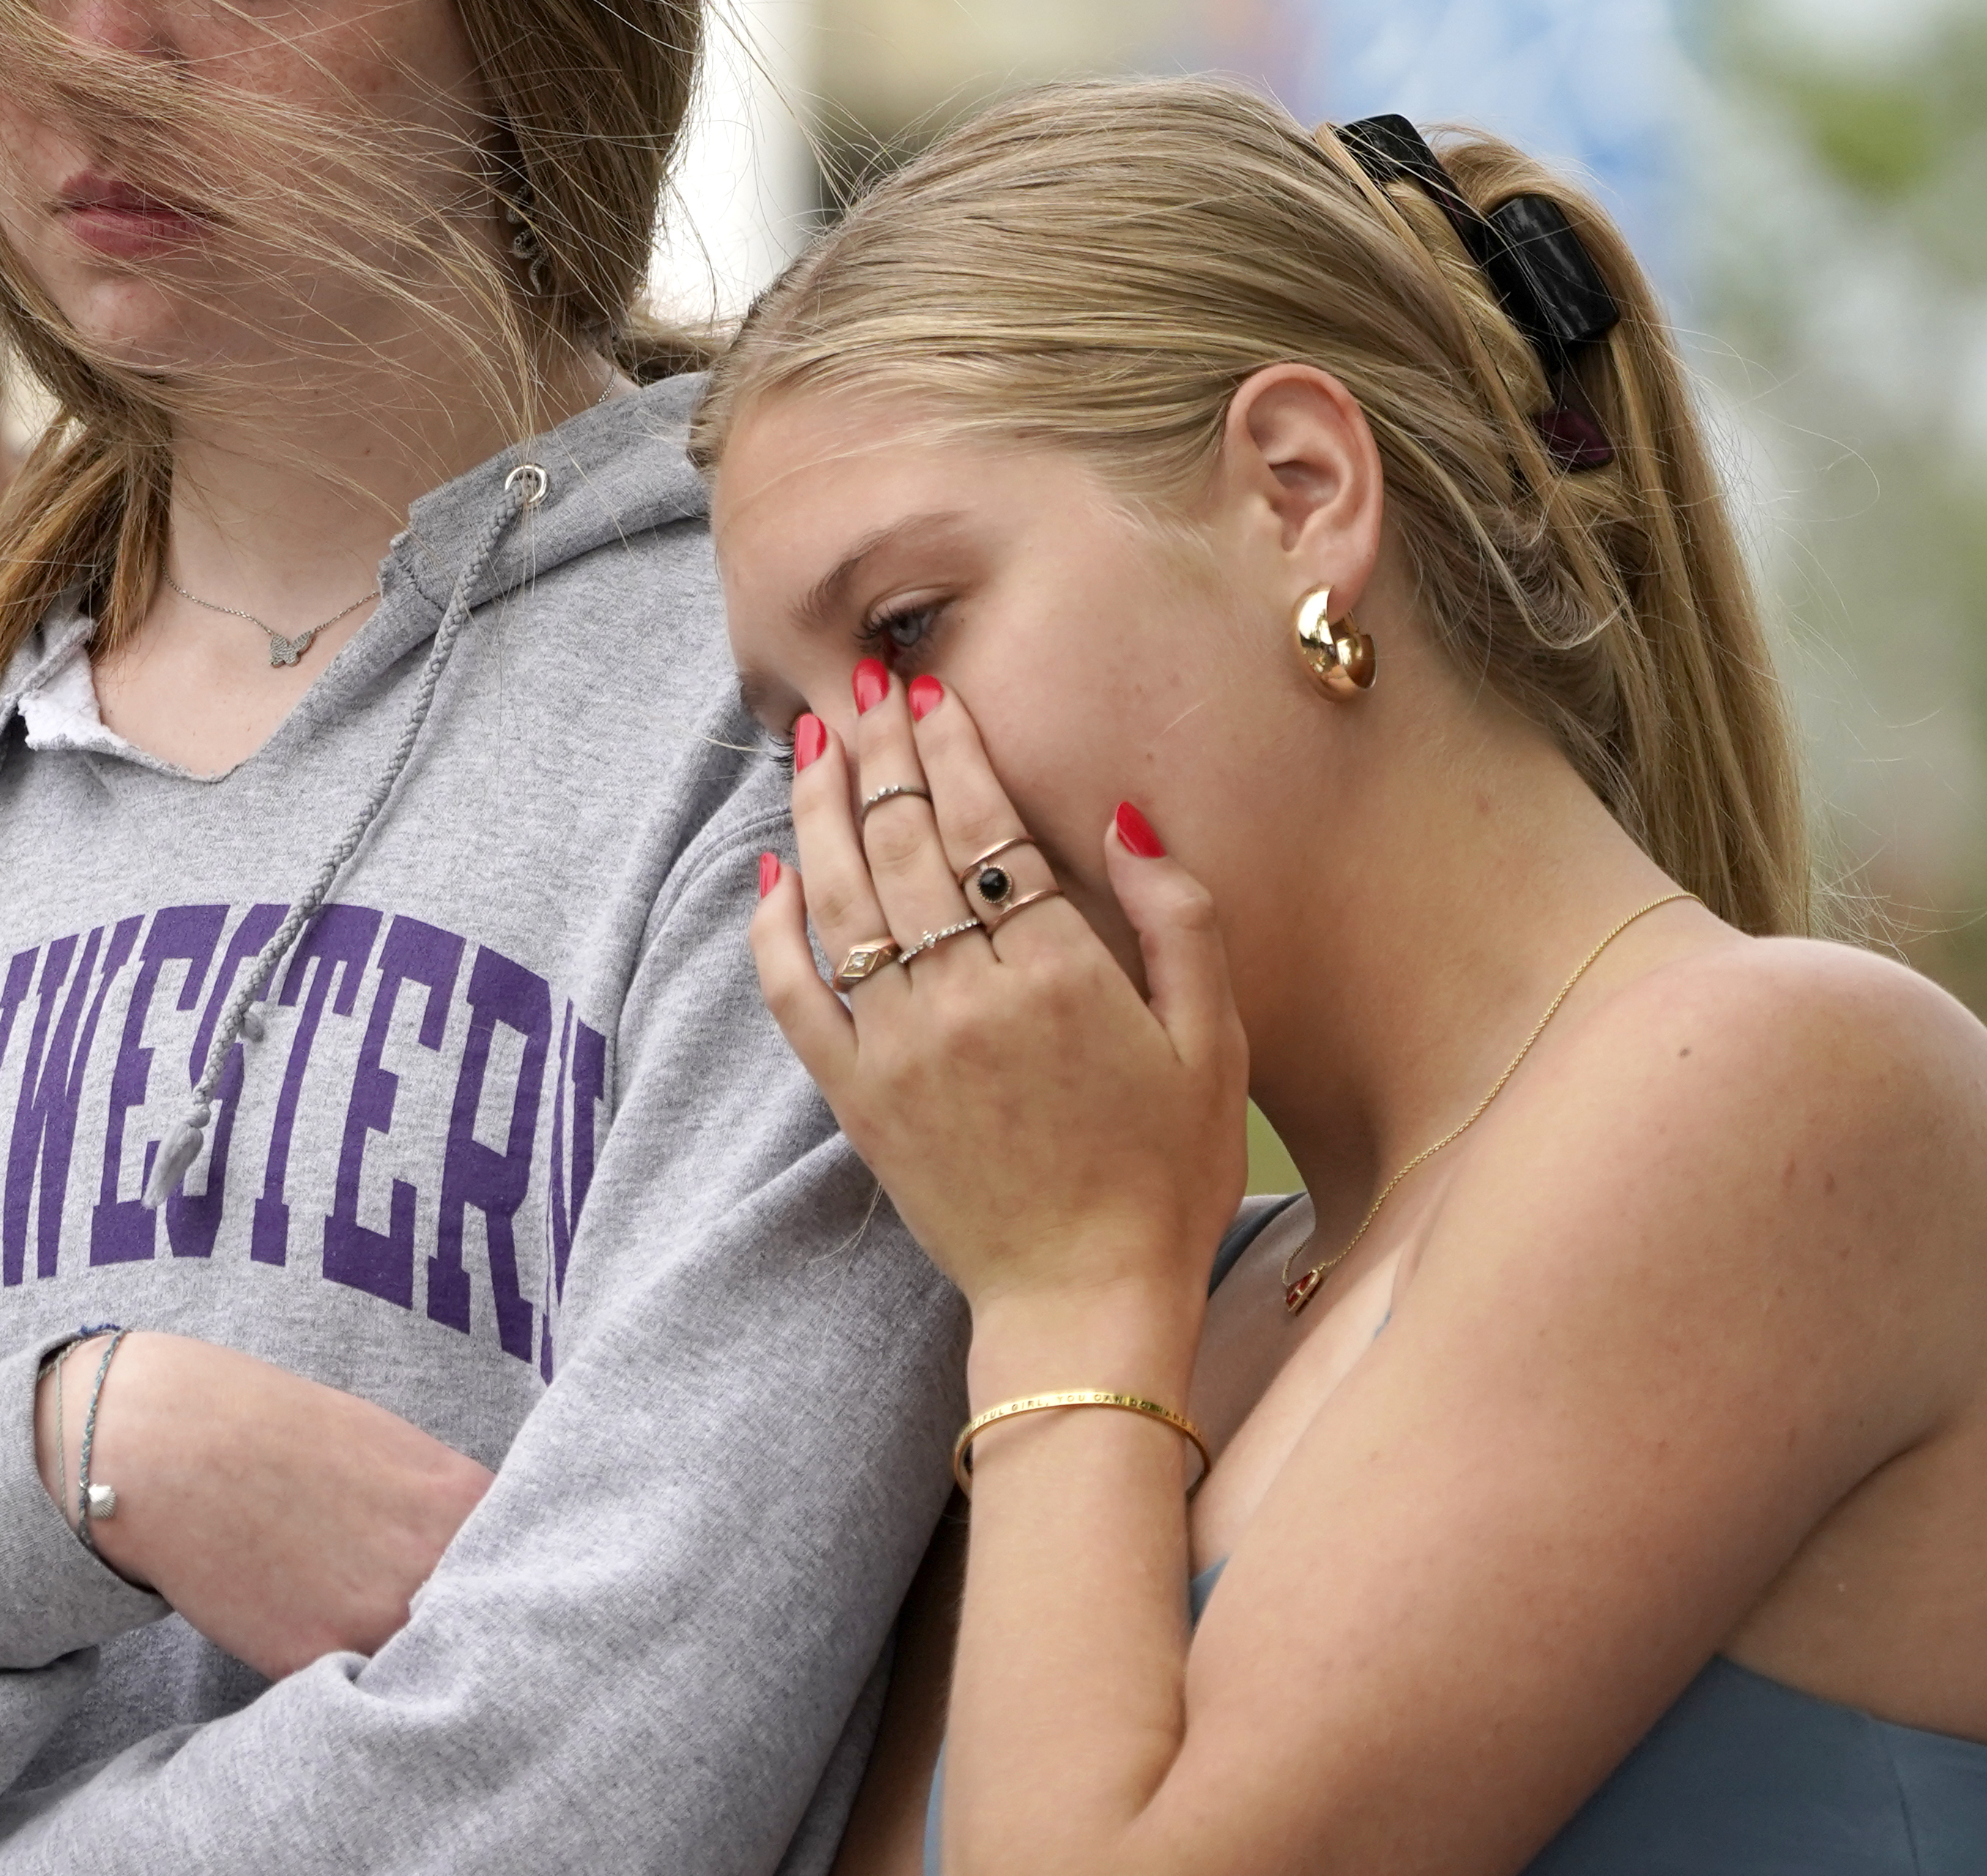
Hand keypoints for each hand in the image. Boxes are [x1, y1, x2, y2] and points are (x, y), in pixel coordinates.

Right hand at [31, 1332, 492, 1676]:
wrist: (179, 1446)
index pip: (538, 1570)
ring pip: (436, 1673)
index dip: (523, 1594)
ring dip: (430, 1674)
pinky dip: (365, 1691)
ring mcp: (382, 1618)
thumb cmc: (281, 1435)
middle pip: (496, 1631)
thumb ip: (450, 1512)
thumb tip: (485, 1558)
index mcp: (466, 1504)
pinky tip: (343, 1662)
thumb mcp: (395, 1451)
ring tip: (398, 1656)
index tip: (516, 1608)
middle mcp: (438, 1564)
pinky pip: (367, 1695)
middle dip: (484, 1641)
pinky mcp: (320, 1660)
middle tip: (468, 1648)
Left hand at [750, 668, 1246, 1318]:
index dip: (949, 749)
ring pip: (841, 899)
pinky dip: (774, 927)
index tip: (928, 691)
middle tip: (863, 687)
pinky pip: (793, 994)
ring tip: (813, 744)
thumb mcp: (1215, 1042)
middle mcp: (965, 996)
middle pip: (903, 843)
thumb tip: (1121, 818)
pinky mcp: (854, 1095)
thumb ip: (1177, 920)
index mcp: (1058, 973)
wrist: (1082, 1300)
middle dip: (880, 754)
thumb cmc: (1163, 1175)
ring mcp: (897, 1045)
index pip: (983, 827)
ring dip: (820, 811)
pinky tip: (772, 872)